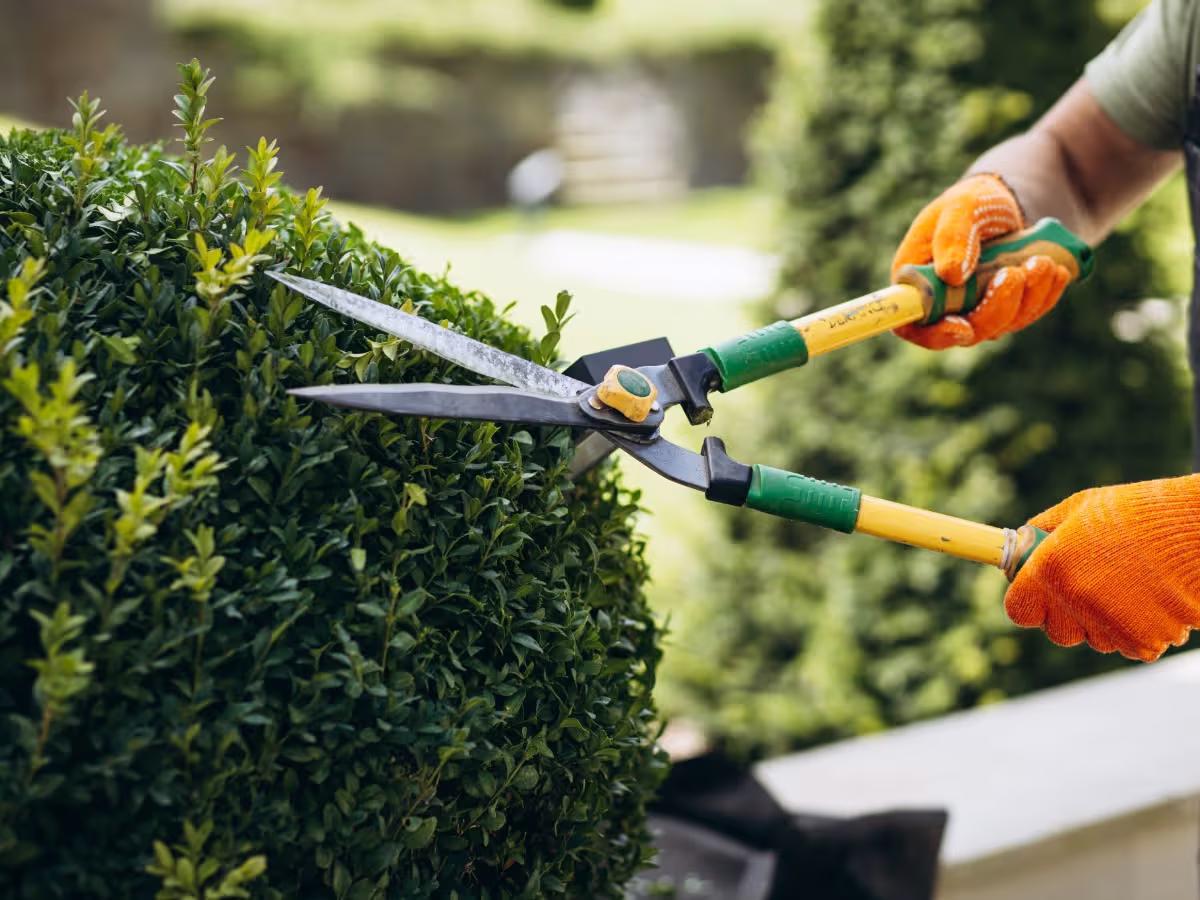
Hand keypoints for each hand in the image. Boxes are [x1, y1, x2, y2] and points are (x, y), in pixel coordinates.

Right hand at [892, 174, 1072, 348]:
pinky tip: (1056, 271)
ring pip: (1002, 326)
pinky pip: (1026, 315)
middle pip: (967, 332)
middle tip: (1015, 273)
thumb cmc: (970, 203)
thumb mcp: (959, 207)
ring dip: (1027, 298)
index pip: (914, 326)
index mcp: (917, 285)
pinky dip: (1044, 295)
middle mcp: (943, 306)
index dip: (936, 335)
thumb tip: (953, 275)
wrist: (1002, 202)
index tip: (962, 326)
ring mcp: (976, 310)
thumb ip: (952, 236)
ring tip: (1042, 261)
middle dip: (997, 309)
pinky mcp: (1005, 308)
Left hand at [1005, 475, 1199, 661]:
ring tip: (1131, 585)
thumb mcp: (1081, 507)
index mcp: (1051, 568)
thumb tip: (1023, 541)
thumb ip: (1045, 529)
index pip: (1019, 610)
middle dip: (1069, 615)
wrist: (1196, 533)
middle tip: (1092, 588)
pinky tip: (1152, 599)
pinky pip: (1130, 645)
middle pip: (1057, 632)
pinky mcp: (1142, 643)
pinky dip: (1139, 629)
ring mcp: (1108, 626)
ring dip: (1106, 621)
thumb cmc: (1138, 513)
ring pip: (1096, 640)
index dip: (1030, 602)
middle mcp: (1074, 601)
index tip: (1042, 592)